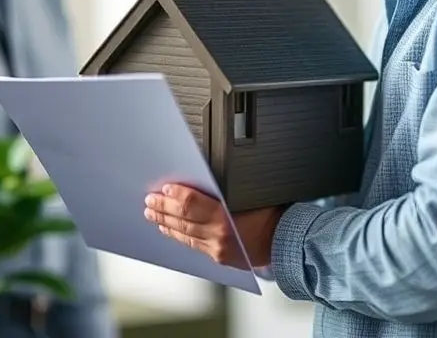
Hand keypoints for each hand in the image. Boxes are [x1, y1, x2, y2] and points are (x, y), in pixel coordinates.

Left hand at [144, 184, 285, 268]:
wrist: (287, 240)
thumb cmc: (272, 214)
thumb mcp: (250, 193)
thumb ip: (224, 189)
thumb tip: (202, 178)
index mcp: (225, 218)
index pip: (192, 204)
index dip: (176, 196)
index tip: (165, 188)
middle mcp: (218, 236)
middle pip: (183, 219)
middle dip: (163, 209)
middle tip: (149, 200)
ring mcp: (217, 249)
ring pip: (184, 234)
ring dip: (165, 222)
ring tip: (152, 213)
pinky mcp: (219, 257)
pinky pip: (192, 245)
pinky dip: (177, 235)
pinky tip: (169, 230)